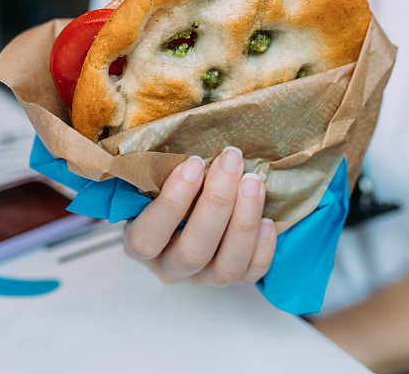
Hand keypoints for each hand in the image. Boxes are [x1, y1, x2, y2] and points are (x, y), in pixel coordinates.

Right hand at [123, 146, 276, 285]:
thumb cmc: (168, 183)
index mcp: (140, 243)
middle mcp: (169, 266)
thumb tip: (172, 129)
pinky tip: (268, 219)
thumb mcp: (152, 176)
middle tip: (231, 159)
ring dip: (243, 222)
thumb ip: (157, 165)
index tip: (195, 163)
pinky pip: (251, 274)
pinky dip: (263, 248)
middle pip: (193, 251)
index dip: (171, 204)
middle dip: (217, 203)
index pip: (147, 238)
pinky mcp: (234, 279)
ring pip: (225, 267)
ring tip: (253, 182)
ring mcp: (202, 278)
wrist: (189, 205)